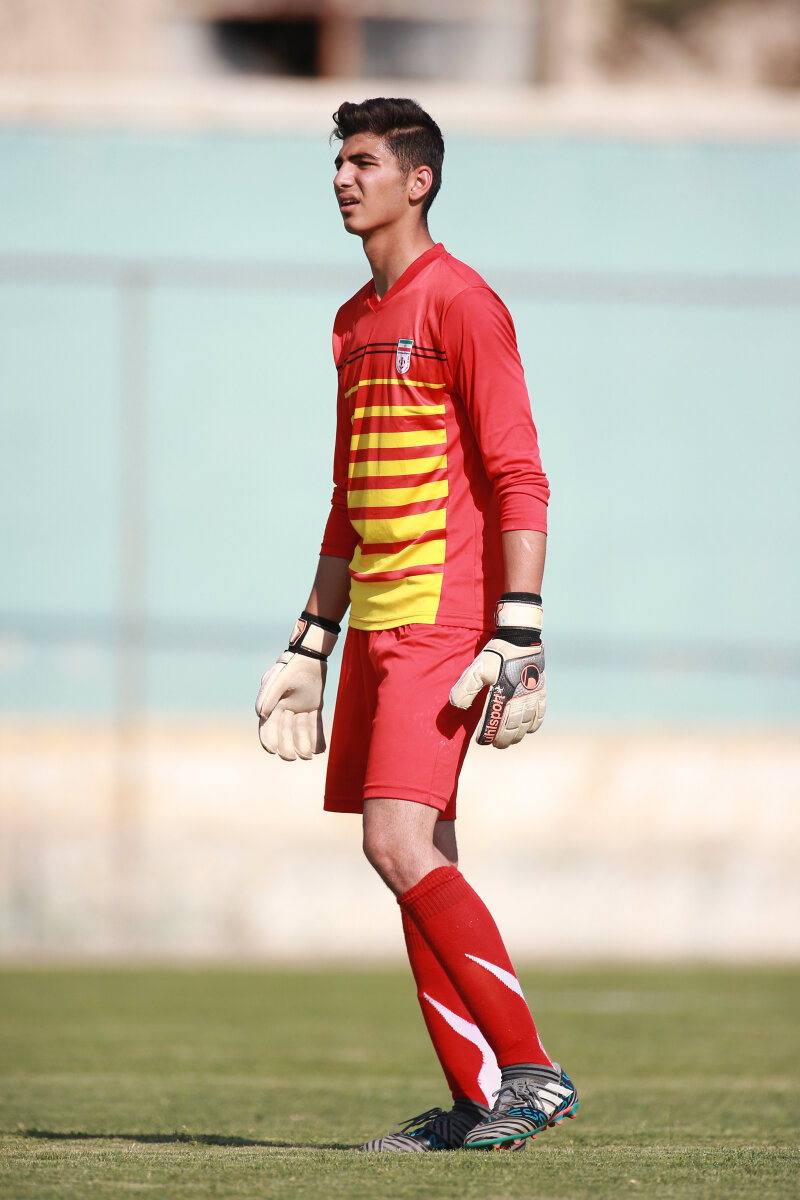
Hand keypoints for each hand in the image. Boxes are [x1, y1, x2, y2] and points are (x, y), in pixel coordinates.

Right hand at [255, 612, 338, 760]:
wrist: (310, 657)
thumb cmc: (291, 668)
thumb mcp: (279, 680)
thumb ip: (269, 696)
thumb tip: (261, 715)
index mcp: (273, 705)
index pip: (268, 727)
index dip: (268, 740)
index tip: (272, 751)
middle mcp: (286, 709)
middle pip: (284, 733)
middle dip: (287, 747)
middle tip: (292, 758)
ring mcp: (301, 709)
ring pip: (301, 731)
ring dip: (303, 744)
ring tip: (307, 756)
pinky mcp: (315, 706)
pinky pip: (316, 725)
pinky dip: (318, 737)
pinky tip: (321, 750)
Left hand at [449, 593, 545, 747]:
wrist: (522, 639)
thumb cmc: (497, 654)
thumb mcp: (477, 668)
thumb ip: (465, 687)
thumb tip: (456, 705)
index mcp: (502, 696)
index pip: (494, 724)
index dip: (487, 736)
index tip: (481, 741)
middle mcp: (519, 701)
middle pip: (511, 729)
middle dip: (502, 740)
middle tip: (495, 744)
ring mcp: (532, 698)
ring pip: (526, 725)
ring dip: (517, 736)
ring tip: (510, 741)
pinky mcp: (541, 693)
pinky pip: (540, 715)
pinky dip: (534, 725)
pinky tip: (528, 729)